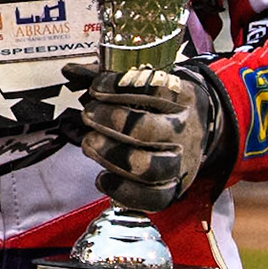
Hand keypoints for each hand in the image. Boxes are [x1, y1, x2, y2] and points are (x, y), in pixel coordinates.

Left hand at [61, 61, 227, 210]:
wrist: (198, 131)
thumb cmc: (161, 104)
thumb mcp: (144, 83)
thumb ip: (108, 76)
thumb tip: (69, 70)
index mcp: (182, 97)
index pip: (155, 89)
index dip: (119, 87)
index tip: (95, 88)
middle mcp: (185, 130)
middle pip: (147, 130)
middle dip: (110, 121)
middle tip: (88, 115)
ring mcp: (182, 162)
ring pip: (149, 166)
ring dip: (111, 155)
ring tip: (89, 143)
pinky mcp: (175, 189)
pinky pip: (152, 198)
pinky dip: (122, 190)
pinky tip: (101, 178)